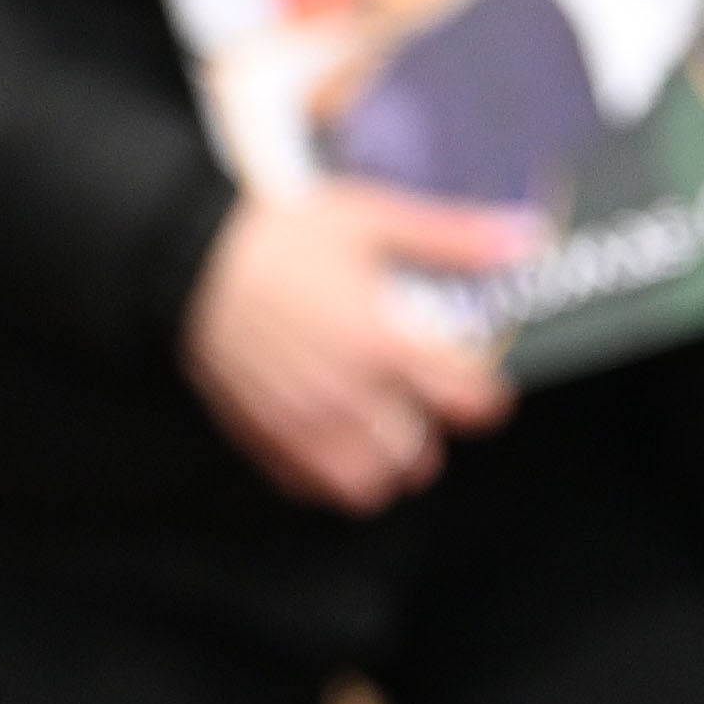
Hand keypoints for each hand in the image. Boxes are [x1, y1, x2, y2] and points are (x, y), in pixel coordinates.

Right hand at [180, 179, 530, 515]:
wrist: (180, 252)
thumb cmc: (273, 233)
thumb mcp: (368, 218)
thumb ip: (449, 238)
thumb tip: (524, 241)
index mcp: (383, 343)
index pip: (470, 402)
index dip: (487, 395)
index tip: (478, 380)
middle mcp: (346, 394)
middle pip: (422, 455)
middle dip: (431, 431)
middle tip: (420, 399)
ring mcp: (300, 421)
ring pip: (369, 483)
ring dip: (384, 462)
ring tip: (377, 428)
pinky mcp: (259, 431)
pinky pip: (310, 485)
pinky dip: (328, 472)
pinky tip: (328, 435)